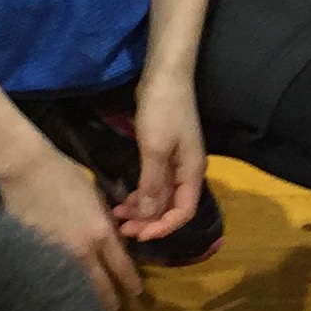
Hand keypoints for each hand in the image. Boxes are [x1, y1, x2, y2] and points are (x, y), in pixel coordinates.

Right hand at [0, 139, 143, 310]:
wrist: (26, 172)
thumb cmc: (64, 176)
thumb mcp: (96, 197)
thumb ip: (106, 222)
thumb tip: (112, 240)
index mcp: (100, 233)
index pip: (122, 267)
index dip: (131, 283)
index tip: (137, 292)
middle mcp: (82, 251)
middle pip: (101, 286)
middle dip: (111, 301)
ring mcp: (57, 257)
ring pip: (78, 288)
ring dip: (88, 300)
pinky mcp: (36, 256)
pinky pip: (54, 278)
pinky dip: (62, 287)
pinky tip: (64, 294)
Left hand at [118, 71, 206, 241]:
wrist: (164, 76)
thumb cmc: (163, 111)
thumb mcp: (156, 149)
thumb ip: (153, 184)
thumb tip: (149, 215)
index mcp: (192, 172)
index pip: (184, 211)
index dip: (164, 227)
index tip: (141, 235)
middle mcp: (186, 171)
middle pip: (171, 207)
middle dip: (149, 221)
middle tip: (123, 229)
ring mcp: (175, 162)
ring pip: (160, 196)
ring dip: (142, 209)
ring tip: (118, 216)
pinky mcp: (163, 153)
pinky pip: (153, 182)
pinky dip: (140, 193)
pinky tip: (123, 198)